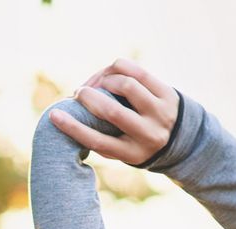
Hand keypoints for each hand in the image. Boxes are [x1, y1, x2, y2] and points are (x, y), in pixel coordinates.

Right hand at [49, 59, 180, 166]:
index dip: (73, 128)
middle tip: (78, 93)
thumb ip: (100, 140)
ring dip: (104, 80)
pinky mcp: (167, 92)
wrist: (182, 139)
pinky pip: (138, 71)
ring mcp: (160, 111)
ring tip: (96, 83)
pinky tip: (109, 72)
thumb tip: (67, 121)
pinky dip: (118, 68)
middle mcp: (148, 133)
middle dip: (89, 98)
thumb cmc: (137, 144)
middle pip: (112, 111)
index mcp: (132, 153)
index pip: (98, 141)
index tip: (54, 115)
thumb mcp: (121, 152)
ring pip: (126, 85)